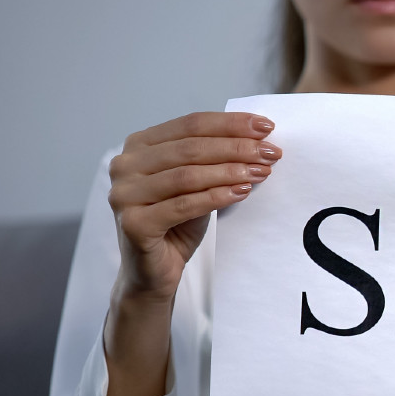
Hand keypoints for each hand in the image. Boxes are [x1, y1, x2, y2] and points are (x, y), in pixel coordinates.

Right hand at [107, 111, 280, 302]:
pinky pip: (184, 205)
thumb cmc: (177, 224)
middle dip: (236, 147)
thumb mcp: (196, 184)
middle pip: (191, 148)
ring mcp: (124, 194)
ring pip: (188, 175)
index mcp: (138, 146)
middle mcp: (124, 165)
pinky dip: (217, 197)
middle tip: (270, 152)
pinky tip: (242, 193)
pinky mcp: (133, 223)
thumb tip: (257, 139)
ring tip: (262, 171)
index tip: (265, 126)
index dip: (230, 124)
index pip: (190, 124)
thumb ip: (213, 159)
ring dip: (231, 171)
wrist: (154, 271)